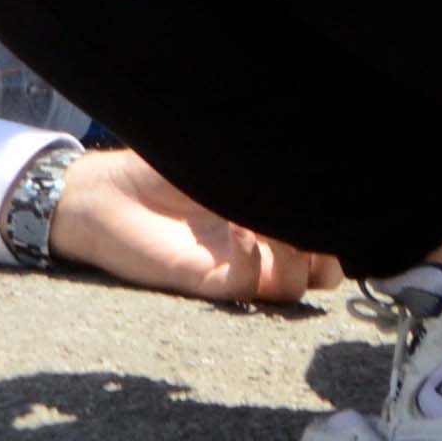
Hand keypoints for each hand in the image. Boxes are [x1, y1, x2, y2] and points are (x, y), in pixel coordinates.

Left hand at [47, 150, 343, 304]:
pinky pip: (248, 287)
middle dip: (327, 248)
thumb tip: (309, 153)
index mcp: (271, 214)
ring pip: (295, 287)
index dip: (336, 222)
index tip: (325, 195)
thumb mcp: (218, 154)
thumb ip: (260, 159)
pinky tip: (238, 229)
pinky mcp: (207, 283)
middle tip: (302, 218)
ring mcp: (238, 266)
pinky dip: (253, 260)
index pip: (329, 234)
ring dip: (293, 254)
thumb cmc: (160, 167)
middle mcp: (263, 245)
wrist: (105, 192)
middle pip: (326, 273)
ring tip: (264, 219)